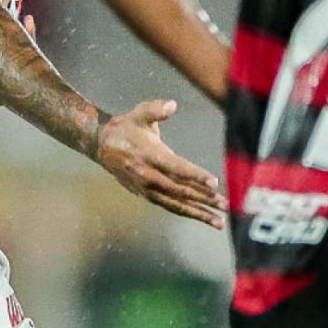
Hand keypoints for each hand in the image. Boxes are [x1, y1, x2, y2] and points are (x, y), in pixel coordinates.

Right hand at [96, 99, 225, 227]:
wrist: (102, 146)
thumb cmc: (127, 128)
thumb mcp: (139, 113)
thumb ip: (156, 109)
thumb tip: (172, 105)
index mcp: (150, 155)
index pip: (176, 168)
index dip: (195, 175)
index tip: (214, 183)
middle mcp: (149, 176)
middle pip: (180, 190)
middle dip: (204, 199)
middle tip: (225, 205)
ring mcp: (147, 189)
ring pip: (176, 204)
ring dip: (199, 213)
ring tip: (219, 222)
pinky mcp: (147, 195)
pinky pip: (170, 206)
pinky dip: (187, 213)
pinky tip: (202, 217)